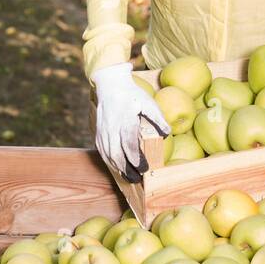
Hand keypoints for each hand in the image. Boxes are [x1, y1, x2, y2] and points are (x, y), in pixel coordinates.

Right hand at [92, 62, 170, 182]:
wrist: (110, 85)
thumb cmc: (131, 94)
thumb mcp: (147, 102)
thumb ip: (157, 118)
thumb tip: (167, 134)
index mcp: (124, 119)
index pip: (128, 143)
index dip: (135, 159)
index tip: (144, 168)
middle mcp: (111, 127)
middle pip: (116, 153)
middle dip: (126, 169)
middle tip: (137, 179)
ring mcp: (102, 130)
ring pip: (107, 154)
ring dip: (117, 168)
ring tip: (129, 177)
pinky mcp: (97, 132)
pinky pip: (102, 151)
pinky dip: (109, 162)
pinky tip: (118, 168)